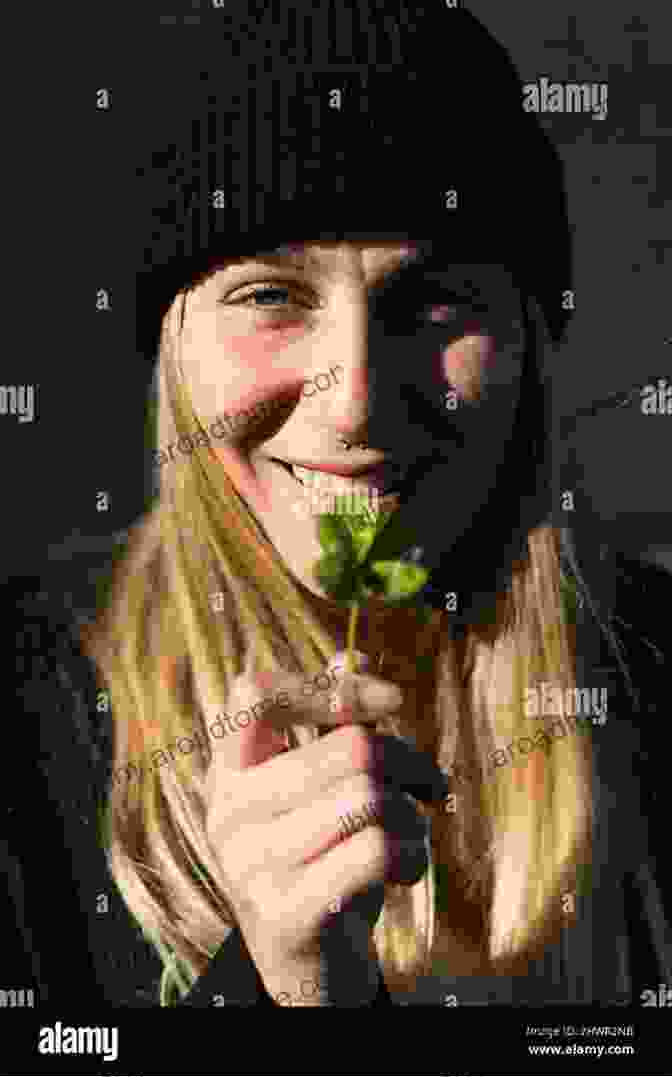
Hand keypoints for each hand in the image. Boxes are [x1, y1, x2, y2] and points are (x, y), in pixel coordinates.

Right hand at [203, 650, 447, 1004]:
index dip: (329, 684)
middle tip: (429, 782)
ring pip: (368, 798)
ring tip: (412, 830)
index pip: (254, 693)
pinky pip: (374, 850)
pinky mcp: (285, 913)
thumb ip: (330, 720)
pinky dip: (412, 853)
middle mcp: (228, 810)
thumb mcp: (319, 784)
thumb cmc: (320, 854)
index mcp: (230, 767)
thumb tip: (352, 651)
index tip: (388, 701)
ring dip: (412, 814)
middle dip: (409, 760)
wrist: (305, 962)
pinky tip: (407, 866)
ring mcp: (250, 863)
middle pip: (348, 748)